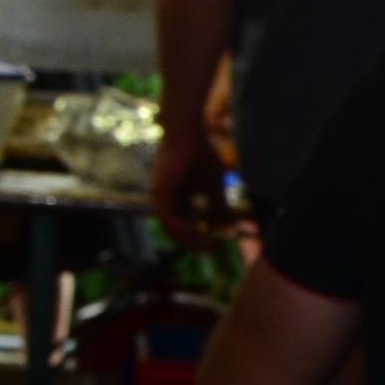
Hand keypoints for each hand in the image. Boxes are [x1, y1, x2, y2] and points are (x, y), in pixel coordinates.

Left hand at [150, 115, 230, 244]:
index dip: (199, 236)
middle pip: (176, 229)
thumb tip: (224, 226)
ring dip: (190, 239)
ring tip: (208, 246)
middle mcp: (165, 200)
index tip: (215, 244)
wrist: (187, 135)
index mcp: (176, 197)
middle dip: (194, 242)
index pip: (184, 223)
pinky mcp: (160, 194)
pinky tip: (199, 234)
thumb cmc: (200, 154)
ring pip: (172, 227)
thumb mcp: (214, 185)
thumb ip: (216, 205)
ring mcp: (160, 197)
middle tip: (211, 250)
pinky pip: (170, 219)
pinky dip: (184, 229)